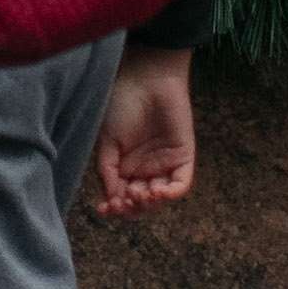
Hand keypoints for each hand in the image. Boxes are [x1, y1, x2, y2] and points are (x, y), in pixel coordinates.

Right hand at [90, 45, 199, 213]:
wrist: (144, 79)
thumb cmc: (121, 104)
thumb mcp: (107, 142)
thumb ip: (108, 172)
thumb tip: (111, 200)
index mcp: (125, 167)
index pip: (122, 197)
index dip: (115, 207)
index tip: (104, 209)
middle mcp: (146, 169)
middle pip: (141, 203)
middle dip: (131, 207)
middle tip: (123, 200)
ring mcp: (165, 164)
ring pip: (160, 198)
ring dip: (149, 203)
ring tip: (137, 193)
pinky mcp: (183, 157)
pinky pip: (181, 185)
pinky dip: (170, 194)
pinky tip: (157, 192)